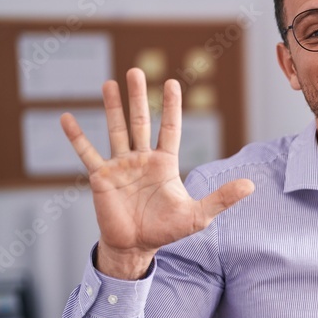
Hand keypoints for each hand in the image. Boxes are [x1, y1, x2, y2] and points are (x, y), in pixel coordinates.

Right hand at [60, 68, 253, 278]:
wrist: (137, 246)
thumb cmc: (167, 230)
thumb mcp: (198, 215)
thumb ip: (222, 198)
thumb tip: (251, 185)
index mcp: (165, 163)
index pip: (170, 128)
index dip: (171, 107)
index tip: (173, 83)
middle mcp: (142, 159)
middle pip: (140, 122)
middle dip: (138, 97)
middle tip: (137, 71)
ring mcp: (120, 166)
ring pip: (116, 130)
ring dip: (112, 107)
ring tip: (109, 83)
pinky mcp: (101, 178)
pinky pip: (87, 153)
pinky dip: (76, 137)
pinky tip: (66, 118)